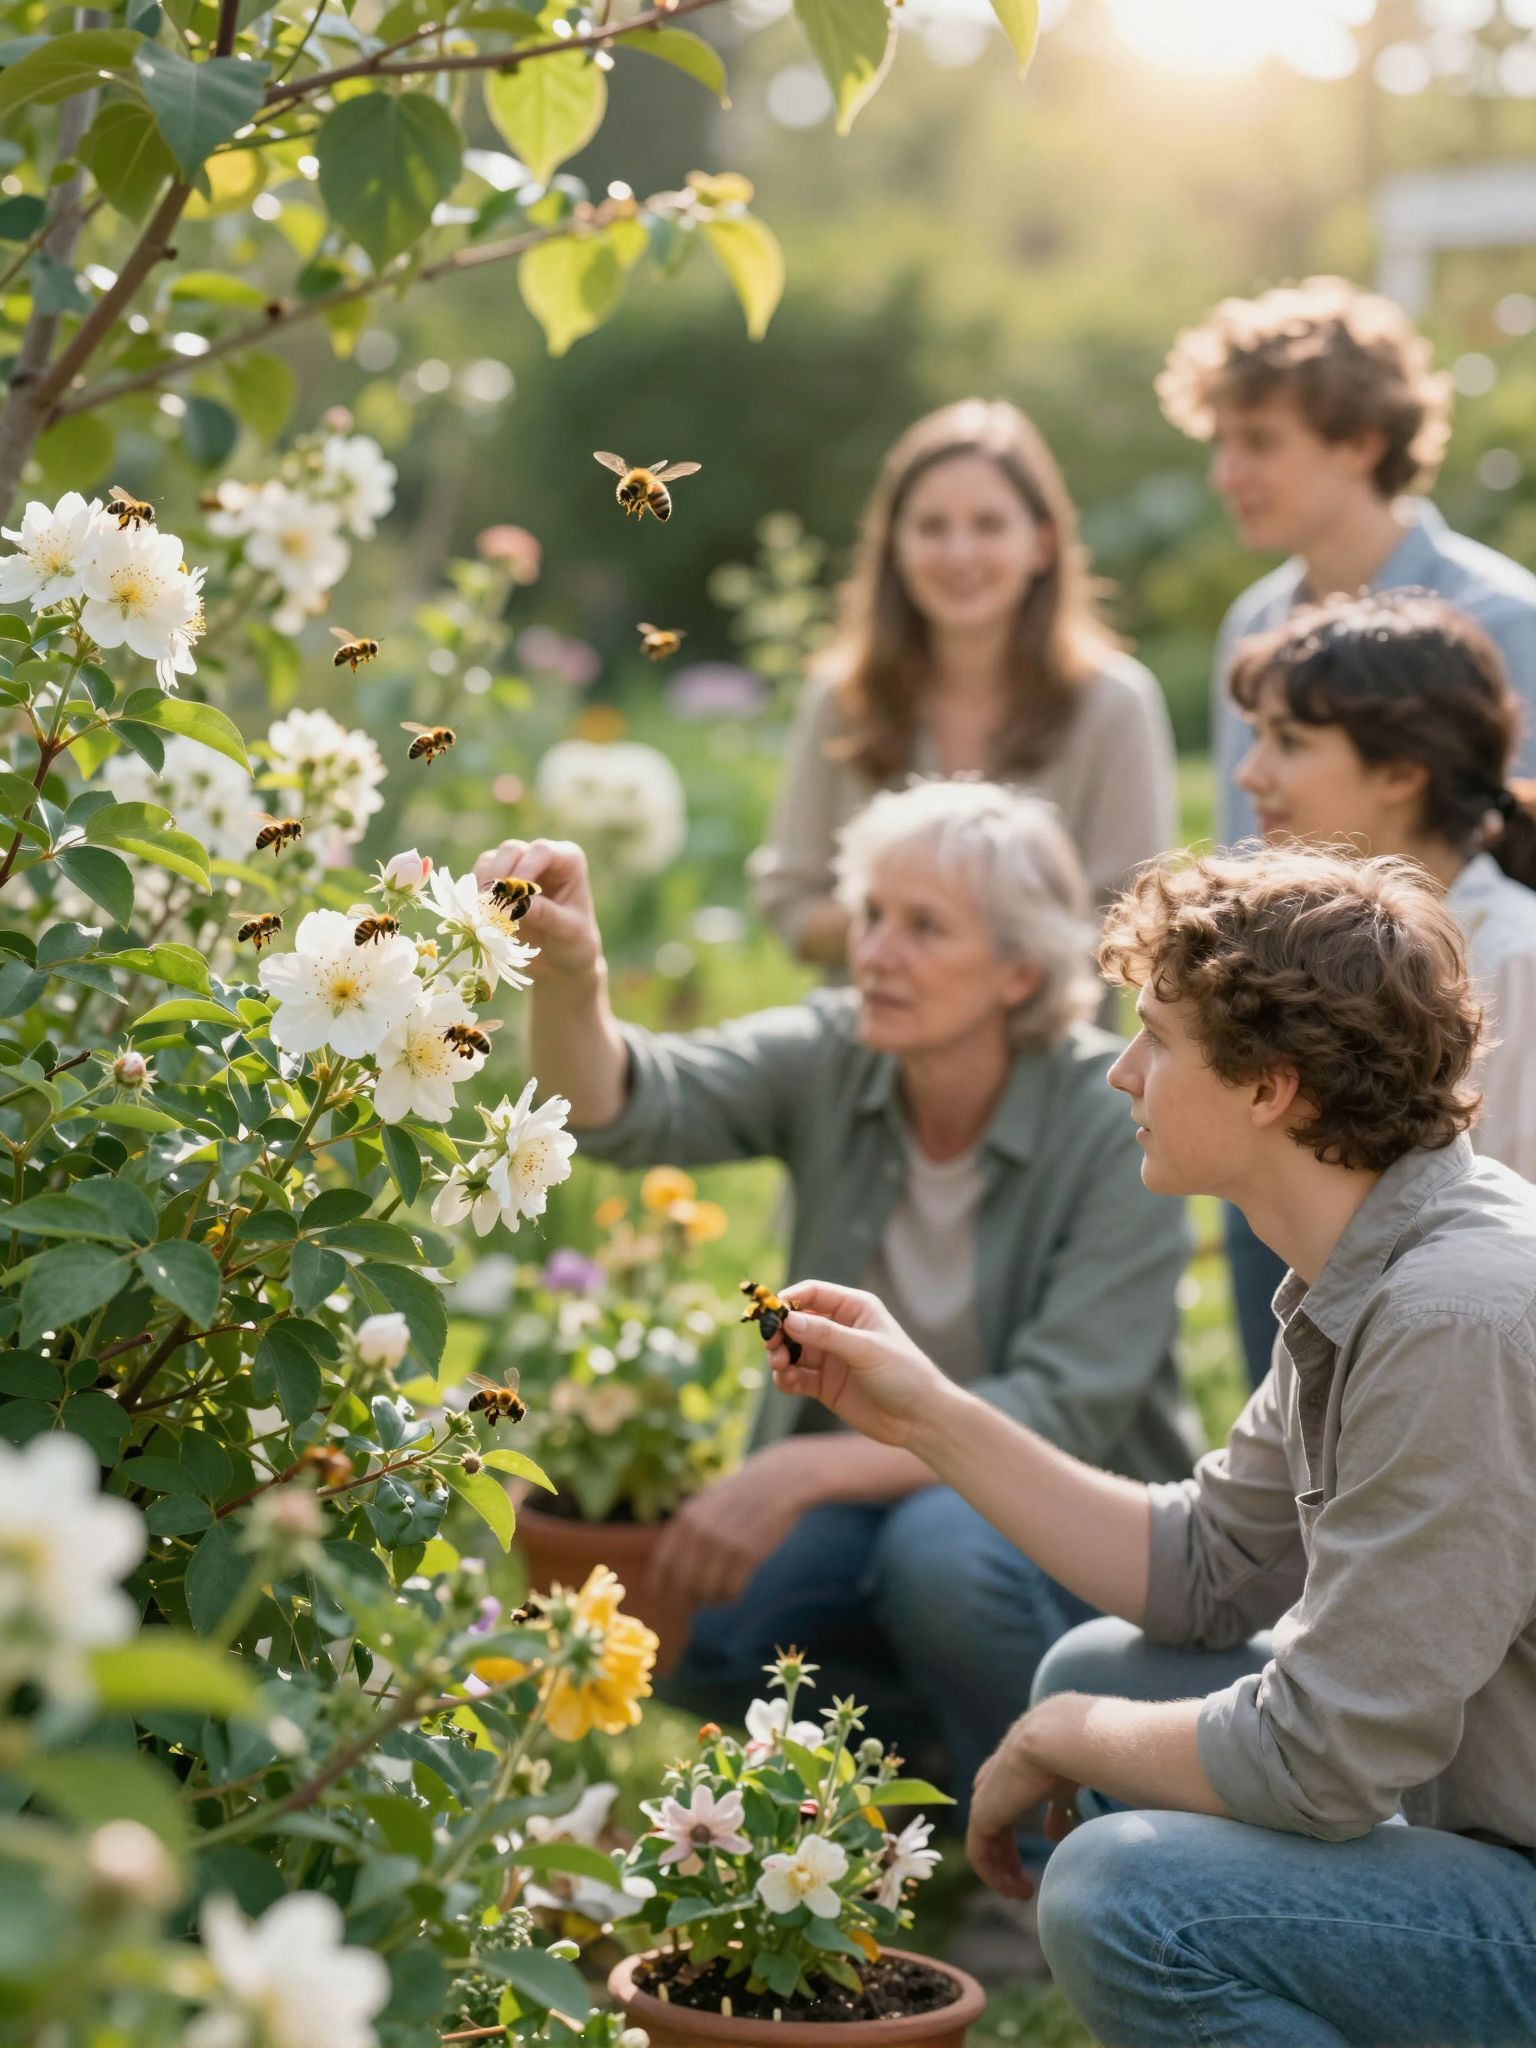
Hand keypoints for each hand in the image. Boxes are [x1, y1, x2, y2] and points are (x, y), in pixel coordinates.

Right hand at [470, 836, 603, 983]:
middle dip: (500, 876)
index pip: (542, 851)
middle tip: (495, 906)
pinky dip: (476, 895)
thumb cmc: (573, 943)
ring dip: (485, 887)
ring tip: (487, 915)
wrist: (560, 962)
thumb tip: (514, 905)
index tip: (516, 898)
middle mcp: (541, 858)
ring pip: (490, 861)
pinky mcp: (498, 881)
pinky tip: (481, 916)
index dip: (525, 870)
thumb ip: (546, 915)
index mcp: (567, 861)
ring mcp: (517, 867)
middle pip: (511, 850)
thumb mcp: (567, 931)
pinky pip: (479, 878)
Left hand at [649, 1440, 831, 1610]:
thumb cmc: (740, 1497)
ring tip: (720, 1593)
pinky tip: (735, 1589)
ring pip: (706, 1590)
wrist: (778, 1483)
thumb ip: (687, 1532)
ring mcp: (724, 1541)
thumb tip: (668, 1573)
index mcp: (686, 1517)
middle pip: (682, 1582)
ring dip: (711, 1599)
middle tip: (697, 1603)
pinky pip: (730, 1589)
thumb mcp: (706, 1505)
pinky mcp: (747, 1552)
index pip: (663, 1564)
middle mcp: (701, 1530)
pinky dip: (730, 1596)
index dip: (663, 1589)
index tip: (668, 1601)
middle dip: (687, 1599)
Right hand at [764, 1282, 951, 1449]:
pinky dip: (786, 1378)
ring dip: (780, 1356)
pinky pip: (795, 1376)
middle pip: (795, 1322)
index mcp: (854, 1309)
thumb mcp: (866, 1350)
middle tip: (772, 1345)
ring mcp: (830, 1357)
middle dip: (780, 1332)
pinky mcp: (824, 1385)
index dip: (788, 1300)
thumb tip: (789, 1320)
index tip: (770, 1313)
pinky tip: (788, 1382)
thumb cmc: (904, 1374)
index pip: (813, 1293)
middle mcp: (839, 1329)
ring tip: (781, 1366)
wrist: (920, 1419)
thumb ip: (827, 1335)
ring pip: (792, 1349)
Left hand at [967, 1711, 1080, 1899]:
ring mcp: (984, 1799)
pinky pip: (979, 1855)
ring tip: (1023, 1893)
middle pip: (990, 1828)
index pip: (1001, 1811)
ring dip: (1001, 1873)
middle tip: (1024, 1887)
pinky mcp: (982, 1815)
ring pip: (983, 1844)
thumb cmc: (1071, 1755)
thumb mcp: (1063, 1787)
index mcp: (1008, 1773)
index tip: (1027, 1869)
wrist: (1058, 1739)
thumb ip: (1057, 1810)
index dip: (1010, 1843)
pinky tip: (1014, 1889)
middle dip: (1006, 1859)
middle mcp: (991, 1784)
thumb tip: (1054, 1835)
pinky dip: (993, 1876)